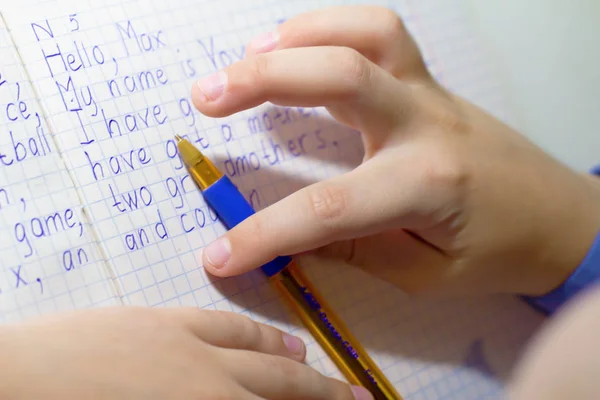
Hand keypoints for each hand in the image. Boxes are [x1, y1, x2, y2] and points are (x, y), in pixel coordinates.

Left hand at [0, 307, 370, 398]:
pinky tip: (278, 344)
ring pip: (263, 361)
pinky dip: (262, 339)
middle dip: (325, 399)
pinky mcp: (167, 324)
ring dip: (301, 373)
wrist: (11, 381)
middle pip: (285, 394)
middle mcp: (213, 386)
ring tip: (326, 377)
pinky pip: (230, 329)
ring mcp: (192, 352)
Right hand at [191, 5, 599, 295]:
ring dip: (300, 34)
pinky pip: (384, 33)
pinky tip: (296, 48)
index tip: (221, 255)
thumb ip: (354, 249)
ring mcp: (431, 93)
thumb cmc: (498, 252)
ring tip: (246, 60)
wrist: (562, 217)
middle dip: (263, 81)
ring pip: (369, 33)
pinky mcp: (432, 83)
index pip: (327, 208)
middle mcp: (426, 124)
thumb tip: (290, 238)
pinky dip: (331, 27)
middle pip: (341, 77)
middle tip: (205, 97)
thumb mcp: (425, 274)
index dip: (265, 233)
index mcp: (426, 185)